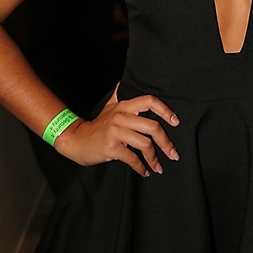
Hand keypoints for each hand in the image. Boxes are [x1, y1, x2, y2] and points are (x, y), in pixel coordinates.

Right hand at [54, 90, 179, 175]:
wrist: (76, 140)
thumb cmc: (97, 124)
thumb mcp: (109, 106)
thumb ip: (119, 94)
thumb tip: (125, 81)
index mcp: (124, 106)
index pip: (149, 101)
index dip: (165, 110)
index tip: (176, 122)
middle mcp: (121, 116)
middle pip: (153, 127)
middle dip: (166, 142)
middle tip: (173, 153)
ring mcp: (116, 132)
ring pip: (145, 144)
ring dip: (154, 158)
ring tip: (158, 166)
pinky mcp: (111, 147)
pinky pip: (132, 158)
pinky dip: (141, 167)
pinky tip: (145, 172)